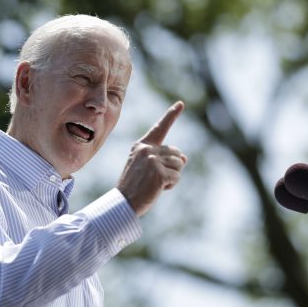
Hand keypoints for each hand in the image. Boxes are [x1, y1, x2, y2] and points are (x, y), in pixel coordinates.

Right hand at [117, 101, 187, 216]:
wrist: (123, 203)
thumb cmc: (135, 186)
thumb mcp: (147, 168)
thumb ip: (163, 159)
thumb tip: (184, 158)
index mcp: (141, 145)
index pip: (160, 128)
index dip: (171, 115)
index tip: (181, 104)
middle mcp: (147, 149)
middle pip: (176, 153)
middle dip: (172, 167)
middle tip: (155, 178)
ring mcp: (153, 160)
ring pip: (179, 165)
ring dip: (172, 177)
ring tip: (155, 184)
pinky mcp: (159, 173)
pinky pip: (176, 177)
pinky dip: (171, 185)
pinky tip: (157, 189)